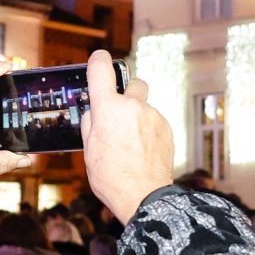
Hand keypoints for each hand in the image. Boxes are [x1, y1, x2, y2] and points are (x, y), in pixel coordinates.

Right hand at [82, 49, 173, 224]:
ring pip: (144, 107)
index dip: (99, 61)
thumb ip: (91, 122)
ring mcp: (152, 116)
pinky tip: (142, 150)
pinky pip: (154, 121)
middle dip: (126, 94)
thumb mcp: (88, 148)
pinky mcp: (166, 127)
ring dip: (137, 117)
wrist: (143, 195)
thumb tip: (95, 110)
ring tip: (130, 143)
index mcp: (108, 108)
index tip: (99, 60)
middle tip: (119, 112)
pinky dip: (148, 130)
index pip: (101, 69)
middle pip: (133, 83)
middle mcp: (133, 106)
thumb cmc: (112, 176)